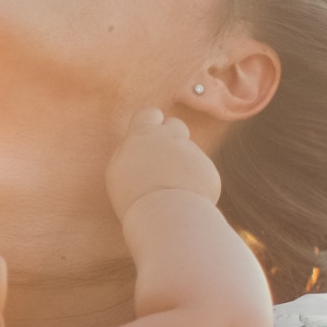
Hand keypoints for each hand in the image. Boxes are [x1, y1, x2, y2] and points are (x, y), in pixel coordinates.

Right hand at [106, 109, 220, 218]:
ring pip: (188, 151)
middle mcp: (172, 137)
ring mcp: (193, 152)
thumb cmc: (133, 194)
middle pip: (175, 125)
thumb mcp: (117, 169)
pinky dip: (193, 182)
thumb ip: (128, 151)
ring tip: (168, 189)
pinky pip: (200, 171)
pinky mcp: (208, 169)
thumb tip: (136, 146)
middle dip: (169, 137)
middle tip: (159, 161)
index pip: (149, 113)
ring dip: (180, 164)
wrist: (166, 213)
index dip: (149, 123)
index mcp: (144, 134)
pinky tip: (182, 198)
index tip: (145, 139)